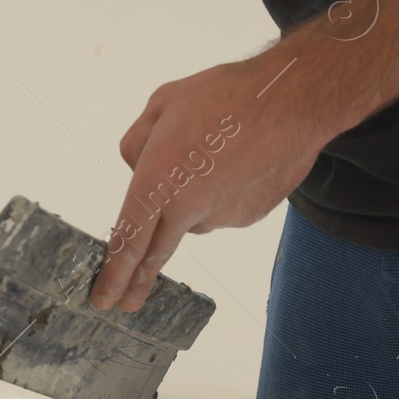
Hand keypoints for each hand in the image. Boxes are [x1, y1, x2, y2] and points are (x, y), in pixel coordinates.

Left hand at [91, 47, 332, 311]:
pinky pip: (222, 210)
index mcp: (157, 181)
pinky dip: (221, 193)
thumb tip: (137, 170)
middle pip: (155, 254)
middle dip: (136, 282)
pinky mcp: (250, 216)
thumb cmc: (225, 95)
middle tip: (123, 304)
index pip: (128, 239)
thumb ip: (137, 144)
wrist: (296, 101)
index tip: (102, 299)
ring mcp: (222, 216)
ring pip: (191, 220)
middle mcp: (187, 207)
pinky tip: (236, 162)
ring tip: (210, 157)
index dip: (113, 274)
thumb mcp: (161, 104)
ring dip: (190, 202)